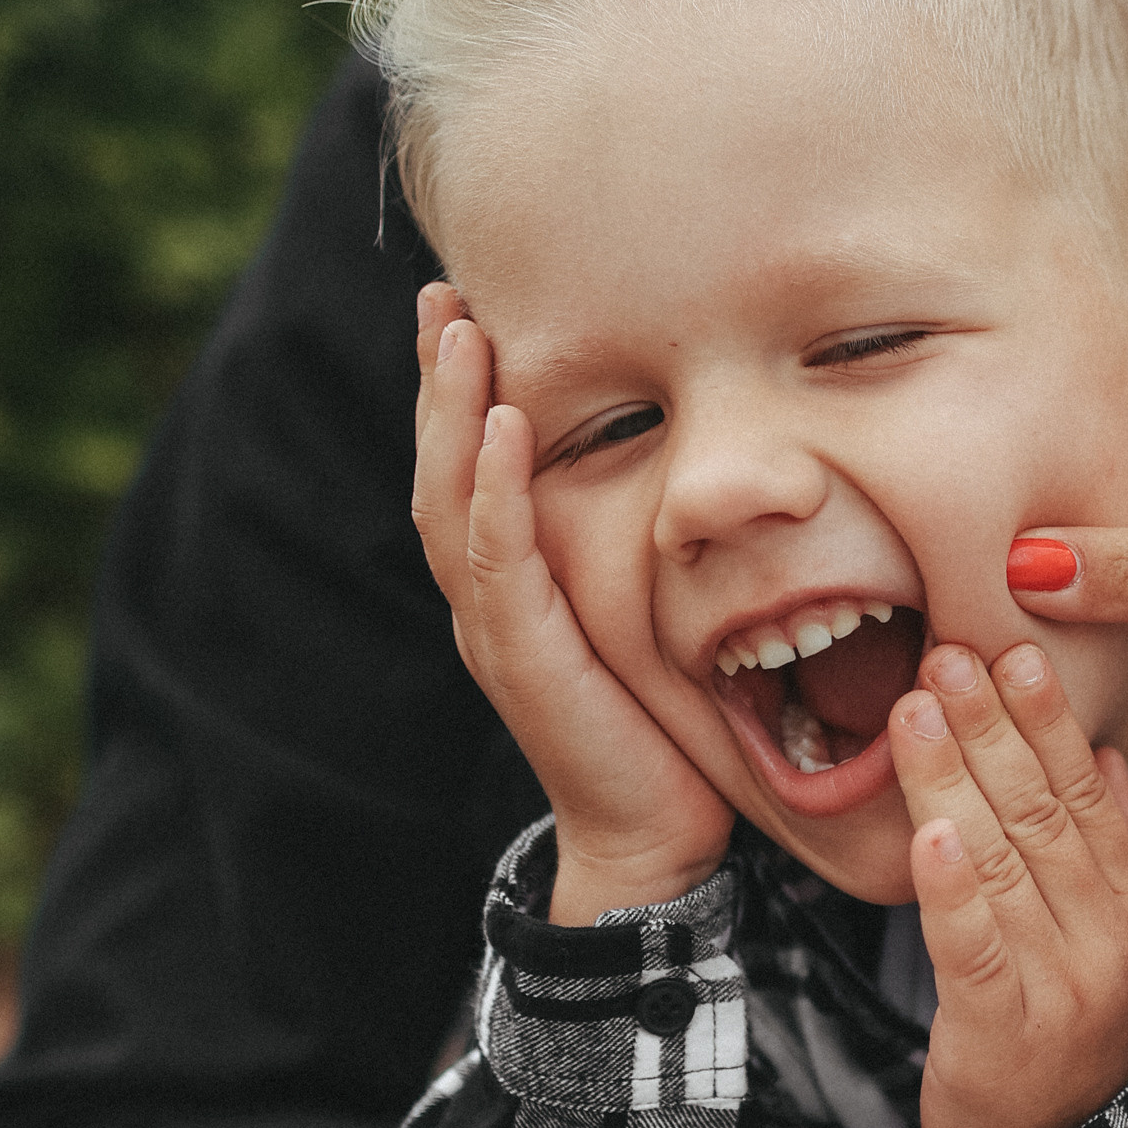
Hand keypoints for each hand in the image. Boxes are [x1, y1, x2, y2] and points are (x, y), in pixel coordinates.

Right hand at [412, 284, 734, 923]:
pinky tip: (502, 429)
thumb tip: (688, 465)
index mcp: (511, 583)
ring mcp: (496, 629)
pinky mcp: (524, 660)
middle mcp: (488, 598)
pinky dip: (494, 491)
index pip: (470, 466)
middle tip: (441, 292)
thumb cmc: (662, 725)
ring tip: (460, 334)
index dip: (460, 389)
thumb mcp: (647, 613)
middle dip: (438, 379)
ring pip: (452, 501)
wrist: (654, 835)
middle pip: (441, 467)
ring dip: (453, 414)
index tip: (465, 304)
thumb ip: (638, 548)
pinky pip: (497, 562)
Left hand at [888, 639, 1127, 1127]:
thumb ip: (1120, 855)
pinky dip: (951, 887)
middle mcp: (1109, 944)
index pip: (1093, 797)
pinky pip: (976, 947)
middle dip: (993, 728)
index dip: (1050, 723)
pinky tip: (927, 831)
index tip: (1013, 652)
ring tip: (915, 709)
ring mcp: (1061, 989)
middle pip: (1047, 815)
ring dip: (956, 778)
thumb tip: (1110, 759)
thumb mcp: (1116, 949)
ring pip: (1003, 863)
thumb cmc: (1069, 1048)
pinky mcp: (1004, 1033)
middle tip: (945, 655)